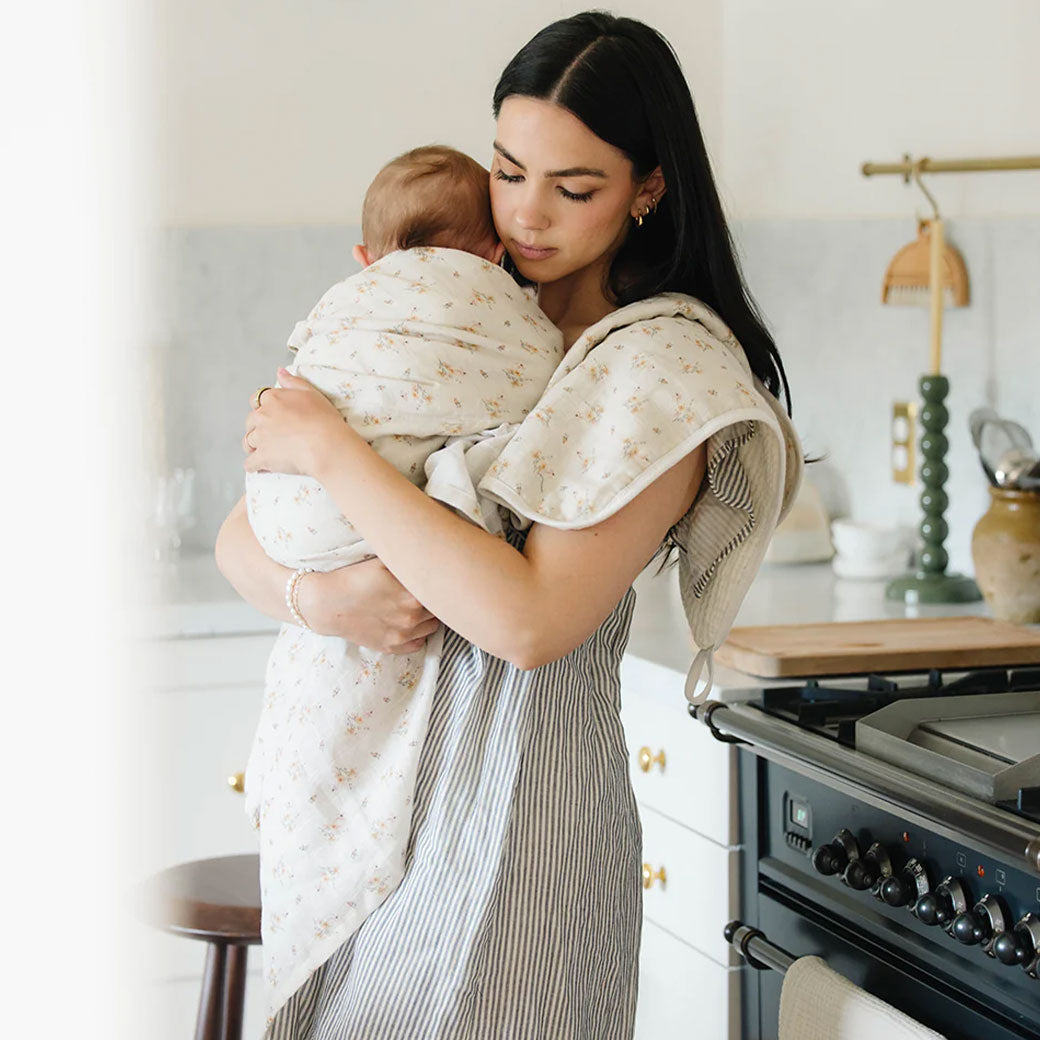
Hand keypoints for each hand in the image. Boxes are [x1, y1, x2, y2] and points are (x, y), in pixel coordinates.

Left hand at [243, 368, 355, 476]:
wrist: (327, 445)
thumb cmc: (324, 420)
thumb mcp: (312, 394)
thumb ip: (293, 382)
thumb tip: (280, 372)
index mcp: (273, 399)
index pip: (256, 400)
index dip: (263, 409)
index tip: (271, 416)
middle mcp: (263, 416)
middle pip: (250, 422)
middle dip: (257, 429)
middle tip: (271, 436)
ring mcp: (261, 437)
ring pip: (248, 443)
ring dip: (254, 447)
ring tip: (267, 452)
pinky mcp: (263, 457)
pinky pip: (250, 463)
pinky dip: (255, 466)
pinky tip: (262, 467)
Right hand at [300, 558, 440, 652]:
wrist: (327, 604)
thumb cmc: (354, 579)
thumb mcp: (383, 563)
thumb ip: (408, 563)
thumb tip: (428, 556)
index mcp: (412, 595)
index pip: (441, 592)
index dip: (440, 584)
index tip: (437, 578)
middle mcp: (411, 618)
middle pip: (439, 610)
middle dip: (435, 600)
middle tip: (425, 590)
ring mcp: (401, 635)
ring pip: (432, 627)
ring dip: (429, 617)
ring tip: (417, 606)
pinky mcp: (391, 647)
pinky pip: (418, 644)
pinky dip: (418, 635)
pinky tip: (409, 623)